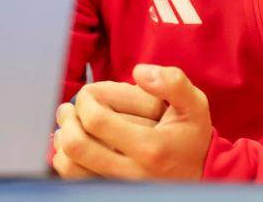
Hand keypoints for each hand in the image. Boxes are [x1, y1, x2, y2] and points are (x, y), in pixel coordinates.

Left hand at [52, 65, 212, 179]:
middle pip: (77, 146)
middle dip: (67, 120)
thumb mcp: (195, 105)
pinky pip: (74, 181)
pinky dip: (66, 160)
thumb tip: (139, 73)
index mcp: (151, 148)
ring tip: (69, 125)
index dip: (85, 101)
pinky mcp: (111, 193)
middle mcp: (132, 174)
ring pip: (70, 167)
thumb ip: (173, 83)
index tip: (88, 93)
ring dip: (62, 141)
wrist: (200, 175)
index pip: (97, 121)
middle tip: (70, 108)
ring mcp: (120, 188)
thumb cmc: (192, 135)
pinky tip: (74, 144)